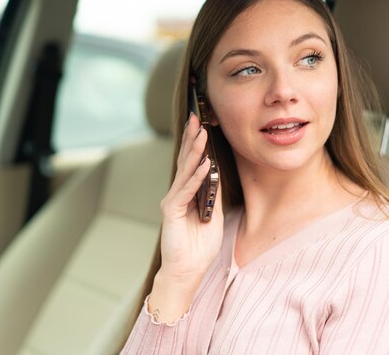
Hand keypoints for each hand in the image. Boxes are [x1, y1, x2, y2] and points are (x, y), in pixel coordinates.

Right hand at [157, 112, 224, 284]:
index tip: (202, 125)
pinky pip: (186, 190)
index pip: (191, 164)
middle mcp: (177, 193)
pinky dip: (197, 177)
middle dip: (192, 139)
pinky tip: (205, 163)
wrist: (188, 271)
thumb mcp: (213, 215)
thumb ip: (212, 195)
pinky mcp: (171, 211)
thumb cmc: (200, 247)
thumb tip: (216, 173)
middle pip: (185, 161)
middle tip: (197, 118)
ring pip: (185, 171)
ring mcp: (173, 201)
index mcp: (188, 194)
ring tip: (202, 134)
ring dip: (195, 152)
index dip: (196, 144)